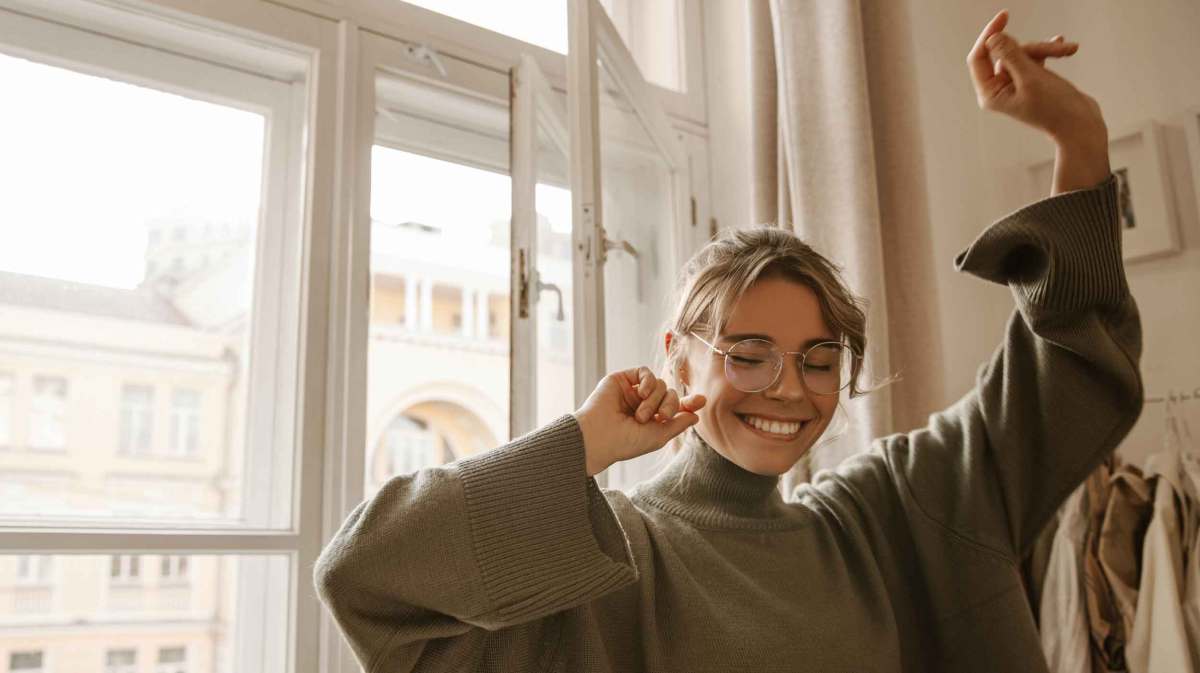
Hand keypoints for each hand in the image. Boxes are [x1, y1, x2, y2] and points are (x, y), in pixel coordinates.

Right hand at [573, 366, 705, 476]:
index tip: (701, 401)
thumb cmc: (626, 442)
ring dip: (655, 399)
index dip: (689, 403)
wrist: (599, 436)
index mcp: (652, 419)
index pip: (675, 407)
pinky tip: (642, 393)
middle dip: (671, 404)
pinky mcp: (622, 379)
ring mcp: (632, 391)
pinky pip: (644, 371)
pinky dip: (649, 381)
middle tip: (662, 417)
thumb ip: (678, 424)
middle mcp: (643, 404)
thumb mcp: (659, 436)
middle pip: (670, 393)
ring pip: (659, 384)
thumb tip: (695, 415)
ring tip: (641, 415)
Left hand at [967, 9, 1106, 147]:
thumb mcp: (1032, 78)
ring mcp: (1015, 85)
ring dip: (1046, 50)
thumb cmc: (1056, 108)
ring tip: (1069, 50)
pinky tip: (1065, 48)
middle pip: (1006, 53)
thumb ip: (1011, 56)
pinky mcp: (1031, 81)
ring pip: (1024, 54)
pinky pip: (1034, 59)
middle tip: (1056, 47)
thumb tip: (992, 38)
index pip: (979, 57)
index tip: (1004, 16)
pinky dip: (1049, 53)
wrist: (1082, 125)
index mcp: (990, 94)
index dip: (989, 35)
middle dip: (1032, 48)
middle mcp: (999, 90)